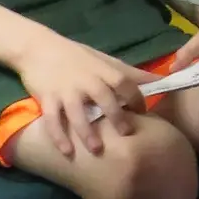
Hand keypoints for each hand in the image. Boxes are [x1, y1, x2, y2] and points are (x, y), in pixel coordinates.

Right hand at [14, 32, 152, 157]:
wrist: (38, 47)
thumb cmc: (76, 56)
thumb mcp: (104, 60)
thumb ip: (129, 72)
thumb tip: (159, 79)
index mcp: (102, 70)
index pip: (125, 83)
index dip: (136, 97)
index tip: (144, 113)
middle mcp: (86, 80)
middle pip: (104, 98)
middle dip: (116, 116)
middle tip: (126, 133)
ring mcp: (65, 91)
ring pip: (77, 113)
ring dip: (87, 132)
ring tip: (97, 150)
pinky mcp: (46, 98)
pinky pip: (52, 120)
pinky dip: (58, 136)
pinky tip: (67, 152)